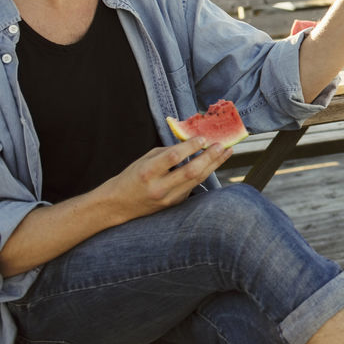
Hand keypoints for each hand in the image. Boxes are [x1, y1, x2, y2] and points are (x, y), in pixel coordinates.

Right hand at [104, 136, 232, 219]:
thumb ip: (168, 151)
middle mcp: (159, 187)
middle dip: (209, 157)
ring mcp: (169, 198)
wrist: (118, 205)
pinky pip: (193, 186)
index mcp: (148, 172)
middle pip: (191, 171)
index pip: (173, 158)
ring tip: (225, 152)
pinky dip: (204, 173)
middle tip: (222, 145)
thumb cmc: (132, 177)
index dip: (190, 147)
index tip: (203, 137)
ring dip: (213, 165)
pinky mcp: (175, 204)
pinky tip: (213, 163)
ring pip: (197, 180)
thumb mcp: (145, 159)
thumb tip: (192, 142)